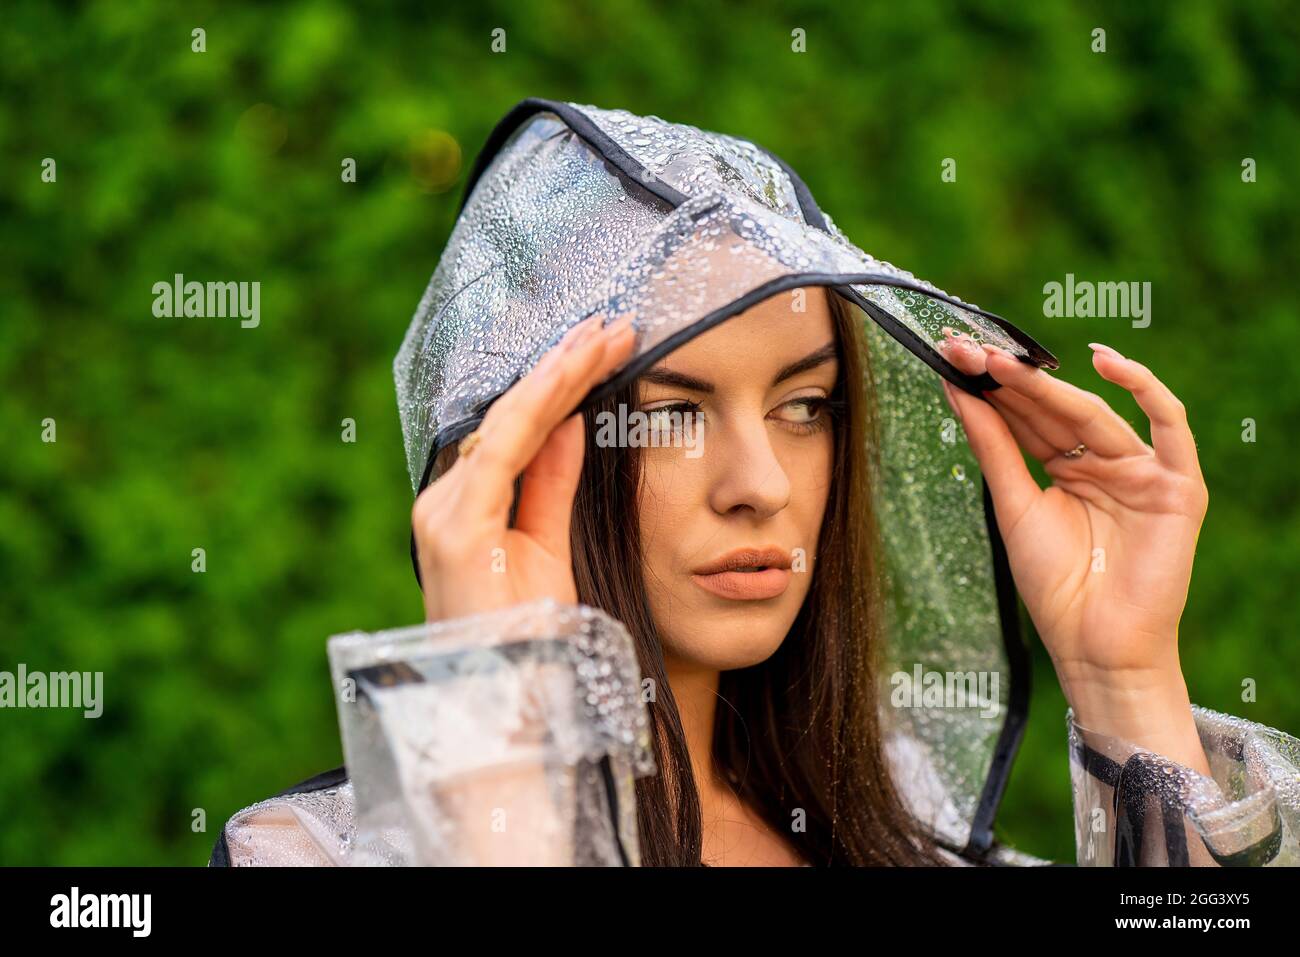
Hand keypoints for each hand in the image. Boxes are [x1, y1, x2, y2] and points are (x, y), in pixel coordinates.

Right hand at [413, 314, 636, 622]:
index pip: (516, 430)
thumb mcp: (548, 544)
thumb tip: (571, 423)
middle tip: (614, 327)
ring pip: (508, 421)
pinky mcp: (456, 527)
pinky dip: (540, 405)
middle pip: (512, 416)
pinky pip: (503, 448)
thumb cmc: (527, 636)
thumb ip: (552, 483)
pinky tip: (575, 373)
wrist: (510, 702)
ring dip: (562, 373)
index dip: (561, 386)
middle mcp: (445, 502)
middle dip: (566, 367)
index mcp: (464, 507)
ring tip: (607, 337)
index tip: (605, 349)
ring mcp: (444, 513)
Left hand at [939, 332, 1210, 771]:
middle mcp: (1104, 462)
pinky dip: (1146, 388)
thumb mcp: (1014, 507)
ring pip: (1094, 413)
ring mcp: (1142, 471)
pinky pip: (1170, 425)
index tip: (950, 356)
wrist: (1095, 648)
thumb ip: (994, 447)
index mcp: (1066, 468)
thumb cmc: (1057, 589)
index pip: (1025, 417)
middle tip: (966, 349)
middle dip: (1009, 379)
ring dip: (1047, 385)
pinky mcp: (1178, 485)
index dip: (990, 387)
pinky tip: (1106, 362)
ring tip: (1000, 361)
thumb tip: (958, 391)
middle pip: (1054, 410)